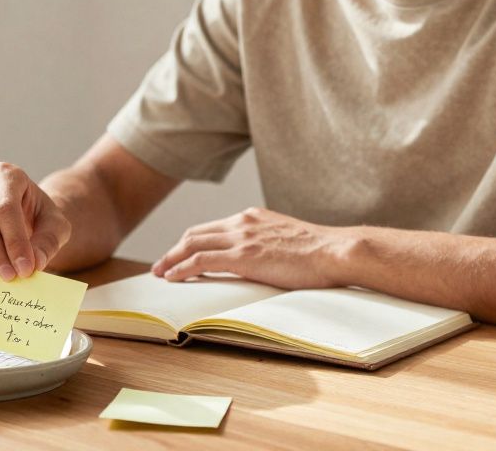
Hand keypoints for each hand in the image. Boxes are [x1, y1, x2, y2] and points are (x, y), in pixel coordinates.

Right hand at [0, 162, 71, 280]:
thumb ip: (48, 243)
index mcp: (7, 175)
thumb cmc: (40, 219)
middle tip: (11, 275)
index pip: (4, 208)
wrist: (25, 218)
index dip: (14, 242)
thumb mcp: (56, 227)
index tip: (26, 269)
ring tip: (2, 269)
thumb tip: (35, 264)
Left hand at [150, 207, 352, 289]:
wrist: (335, 251)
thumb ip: (270, 245)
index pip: (213, 228)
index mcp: (253, 217)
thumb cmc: (321, 253)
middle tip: (161, 264)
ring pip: (192, 244)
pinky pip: (201, 260)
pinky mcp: (242, 256)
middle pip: (196, 233)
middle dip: (175, 249)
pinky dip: (182, 268)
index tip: (180, 253)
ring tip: (160, 272)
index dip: (192, 241)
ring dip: (171, 259)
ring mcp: (241, 238)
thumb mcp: (289, 241)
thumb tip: (264, 261)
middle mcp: (243, 222)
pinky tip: (172, 277)